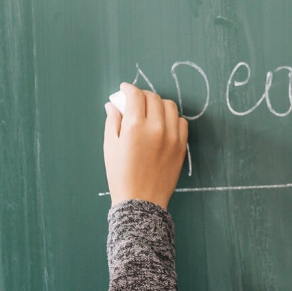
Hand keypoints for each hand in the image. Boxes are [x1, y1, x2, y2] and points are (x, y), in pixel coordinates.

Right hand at [103, 82, 187, 209]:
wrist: (141, 201)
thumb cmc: (121, 176)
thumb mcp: (110, 147)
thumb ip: (112, 122)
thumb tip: (112, 105)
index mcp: (134, 127)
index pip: (135, 95)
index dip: (128, 88)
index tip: (124, 89)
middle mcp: (155, 128)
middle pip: (153, 97)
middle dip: (141, 95)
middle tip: (134, 101)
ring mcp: (172, 137)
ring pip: (169, 106)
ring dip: (158, 104)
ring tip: (149, 111)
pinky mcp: (181, 146)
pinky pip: (181, 122)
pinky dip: (171, 118)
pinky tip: (162, 124)